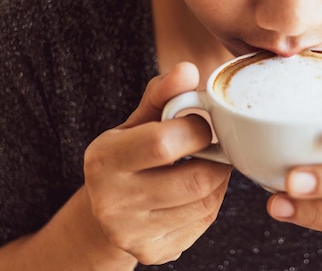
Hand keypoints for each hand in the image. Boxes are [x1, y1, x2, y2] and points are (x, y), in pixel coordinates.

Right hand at [84, 63, 232, 264]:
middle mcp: (112, 201)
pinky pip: (203, 223)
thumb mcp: (137, 123)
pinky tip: (196, 190)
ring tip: (205, 165)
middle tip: (214, 146)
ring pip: (206, 202)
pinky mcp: (154, 252)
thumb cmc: (128, 156)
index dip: (197, 128)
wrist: (105, 213)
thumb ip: (162, 95)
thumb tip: (188, 70)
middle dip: (215, 158)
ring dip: (217, 179)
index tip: (201, 123)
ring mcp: (132, 233)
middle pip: (195, 179)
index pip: (164, 143)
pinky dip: (211, 201)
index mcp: (104, 160)